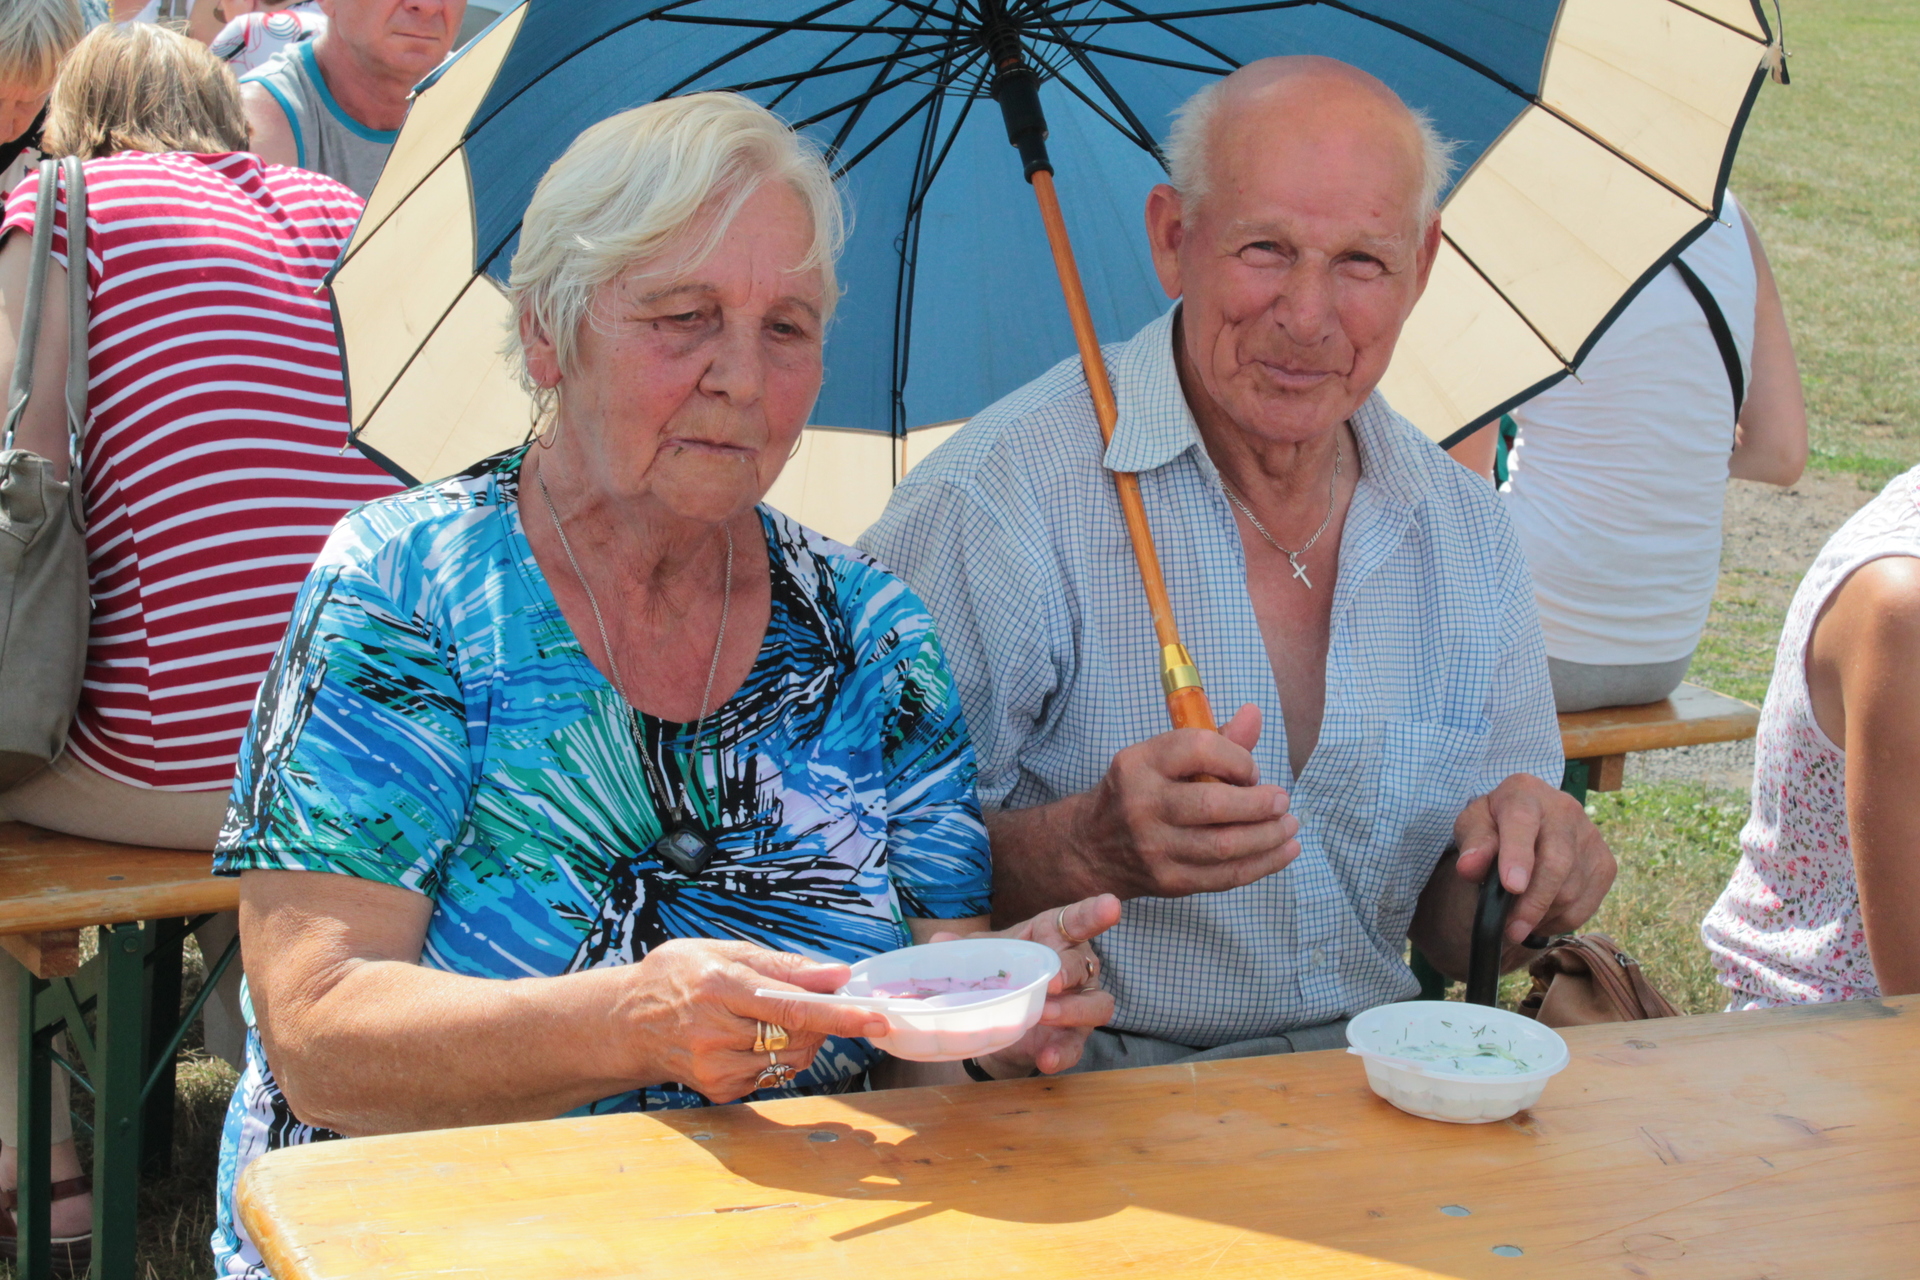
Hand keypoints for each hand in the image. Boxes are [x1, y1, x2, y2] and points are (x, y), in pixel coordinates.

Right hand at [620, 939, 888, 1103]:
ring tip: (768, 1017)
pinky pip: (773, 1075)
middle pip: (798, 1035)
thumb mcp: (724, 951)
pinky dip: (776, 1055)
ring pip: (792, 1059)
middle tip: (812, 1001)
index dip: (838, 1014)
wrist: (627, 1022)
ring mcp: (716, 1068)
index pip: (791, 1006)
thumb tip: (836, 974)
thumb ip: (784, 965)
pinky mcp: (720, 1090)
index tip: (876, 1018)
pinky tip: (748, 1038)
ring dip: (802, 1038)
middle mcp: (716, 1033)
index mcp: (719, 987)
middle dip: (820, 1020)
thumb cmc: (677, 976)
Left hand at [930, 894, 1120, 1077]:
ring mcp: (1080, 1004)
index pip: (1077, 920)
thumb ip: (965, 948)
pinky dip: (1063, 1053)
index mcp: (1055, 937)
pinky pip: (1076, 1046)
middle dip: (1069, 971)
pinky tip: (1046, 1059)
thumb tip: (939, 942)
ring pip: (1097, 1004)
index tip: (1111, 904)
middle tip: (1052, 981)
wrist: (999, 1019)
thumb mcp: (983, 955)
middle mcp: (1077, 967)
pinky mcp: (1073, 1037)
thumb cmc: (1002, 971)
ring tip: (1045, 1014)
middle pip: (1084, 964)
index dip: (1094, 912)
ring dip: (1073, 1010)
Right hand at [1077, 704, 1300, 898]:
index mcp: (1140, 763)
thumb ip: (1213, 739)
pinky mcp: (1169, 880)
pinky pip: (1225, 876)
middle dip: (1260, 803)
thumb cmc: (1140, 791)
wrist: (1093, 846)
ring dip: (1269, 836)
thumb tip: (1255, 714)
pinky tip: (1284, 851)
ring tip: (1290, 826)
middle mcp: (1142, 804)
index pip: (1198, 749)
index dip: (1237, 757)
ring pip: (1224, 845)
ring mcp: (1154, 847)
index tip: (1252, 770)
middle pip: (1213, 804)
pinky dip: (1263, 864)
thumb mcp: (1162, 757)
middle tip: (1283, 801)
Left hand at [1453, 774, 1615, 943]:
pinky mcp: (1605, 863)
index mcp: (1525, 793)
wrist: (1527, 823)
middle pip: (1557, 862)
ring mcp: (1591, 836)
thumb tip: (1470, 867)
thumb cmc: (1495, 827)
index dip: (1518, 856)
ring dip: (1543, 915)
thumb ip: (1472, 845)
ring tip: (1518, 922)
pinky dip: (1560, 921)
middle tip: (1511, 929)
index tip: (1511, 886)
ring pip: (1572, 889)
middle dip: (1533, 902)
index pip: (1522, 823)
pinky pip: (1586, 905)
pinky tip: (1540, 918)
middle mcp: (1565, 809)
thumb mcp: (1473, 827)